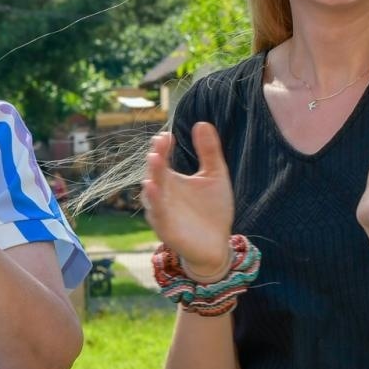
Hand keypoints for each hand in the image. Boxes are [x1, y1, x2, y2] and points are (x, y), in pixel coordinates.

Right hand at [142, 123, 234, 280]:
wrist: (217, 246)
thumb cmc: (212, 210)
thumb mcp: (214, 176)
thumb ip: (209, 151)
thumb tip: (202, 122)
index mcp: (170, 180)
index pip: (162, 159)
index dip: (162, 147)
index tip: (167, 135)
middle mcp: (162, 194)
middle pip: (154, 173)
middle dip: (156, 158)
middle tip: (160, 142)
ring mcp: (161, 212)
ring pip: (151, 193)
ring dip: (152, 177)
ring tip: (155, 161)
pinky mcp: (165, 229)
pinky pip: (157, 214)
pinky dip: (154, 201)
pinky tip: (154, 188)